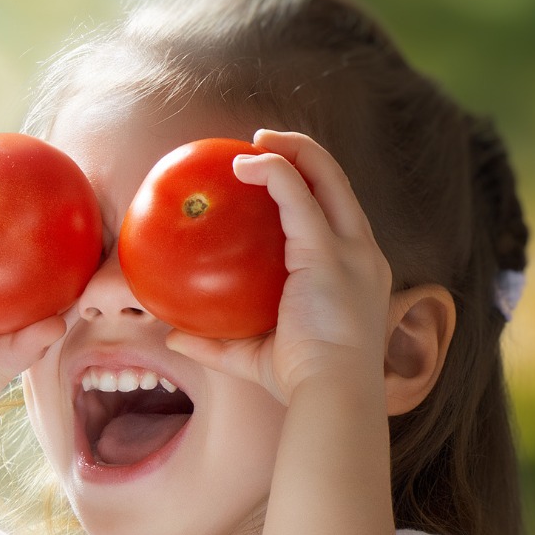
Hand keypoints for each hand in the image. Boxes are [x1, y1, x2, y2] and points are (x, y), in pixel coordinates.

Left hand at [163, 130, 392, 404]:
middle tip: (261, 141)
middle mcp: (362, 253)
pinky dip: (274, 171)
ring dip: (291, 149)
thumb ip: (214, 343)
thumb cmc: (300, 381)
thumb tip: (172, 336)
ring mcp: (351, 249)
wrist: (332, 394)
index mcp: (354, 273)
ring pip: (327, 177)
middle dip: (305, 153)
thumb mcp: (252, 356)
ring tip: (254, 139)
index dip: (311, 185)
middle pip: (338, 183)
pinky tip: (243, 165)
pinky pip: (298, 196)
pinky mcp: (329, 252)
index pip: (337, 215)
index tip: (274, 172)